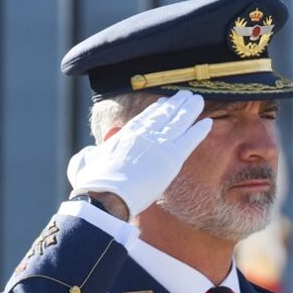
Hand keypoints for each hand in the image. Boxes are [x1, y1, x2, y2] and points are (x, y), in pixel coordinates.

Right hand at [66, 91, 212, 217]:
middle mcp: (143, 134)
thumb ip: (91, 154)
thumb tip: (91, 153)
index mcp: (125, 134)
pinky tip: (207, 122)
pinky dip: (199, 130)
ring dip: (189, 109)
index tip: (164, 102)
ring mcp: (158, 144)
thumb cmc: (93, 185)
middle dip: (176, 104)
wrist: (106, 195)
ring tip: (197, 100)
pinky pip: (189, 139)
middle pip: (164, 114)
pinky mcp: (171, 158)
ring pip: (179, 121)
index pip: (145, 117)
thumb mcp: (85, 163)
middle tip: (185, 96)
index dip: (157, 109)